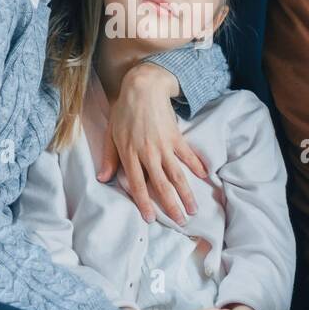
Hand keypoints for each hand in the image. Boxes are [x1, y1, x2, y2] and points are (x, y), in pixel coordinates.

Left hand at [96, 62, 210, 224]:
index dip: (144, 203)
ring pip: (177, 175)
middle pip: (161, 185)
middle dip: (171, 206)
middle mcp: (148, 153)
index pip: (137, 184)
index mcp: (130, 154)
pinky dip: (196, 165)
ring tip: (194, 209)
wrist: (143, 87)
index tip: (151, 218)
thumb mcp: (111, 133)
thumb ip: (109, 157)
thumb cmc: (124, 110)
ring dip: (186, 193)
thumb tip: (103, 179)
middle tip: (181, 222)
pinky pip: (188, 154)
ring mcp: (164, 145)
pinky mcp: (176, 136)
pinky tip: (204, 176)